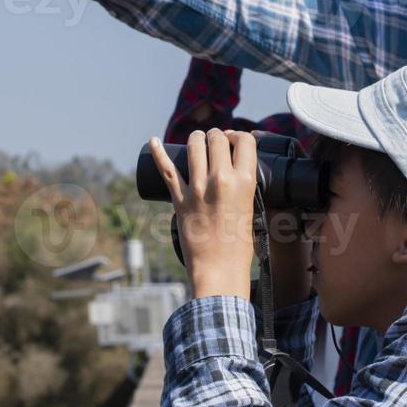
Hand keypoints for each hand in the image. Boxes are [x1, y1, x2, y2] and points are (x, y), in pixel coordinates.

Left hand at [148, 130, 257, 300]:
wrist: (219, 270)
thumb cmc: (239, 246)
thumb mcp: (252, 209)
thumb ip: (244, 186)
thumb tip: (237, 170)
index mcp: (245, 182)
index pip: (245, 140)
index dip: (240, 136)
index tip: (235, 142)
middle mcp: (221, 180)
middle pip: (217, 138)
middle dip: (217, 136)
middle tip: (216, 143)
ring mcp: (197, 188)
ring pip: (194, 145)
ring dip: (196, 139)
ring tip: (197, 141)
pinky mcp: (179, 199)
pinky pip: (165, 168)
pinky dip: (158, 152)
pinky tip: (153, 141)